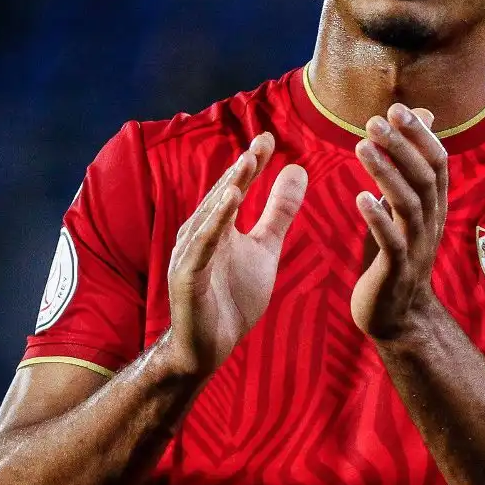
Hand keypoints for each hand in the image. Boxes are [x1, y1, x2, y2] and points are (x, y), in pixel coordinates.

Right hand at [162, 132, 307, 376]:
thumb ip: (279, 212)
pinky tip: (228, 203)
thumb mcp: (265, 249)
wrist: (208, 346)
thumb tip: (298, 170)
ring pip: (210, 215)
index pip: (237, 187)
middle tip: (261, 142)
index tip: (270, 138)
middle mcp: (199, 232)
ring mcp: (190, 253)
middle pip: (222, 195)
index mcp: (218, 225)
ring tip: (246, 164)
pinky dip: (213, 223)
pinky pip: (201, 245)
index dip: (253, 164)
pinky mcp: (186, 274)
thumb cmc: (232, 297)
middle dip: (242, 168)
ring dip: (227, 189)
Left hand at [351, 104, 444, 339]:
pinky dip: (379, 218)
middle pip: (424, 177)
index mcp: (434, 207)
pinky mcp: (396, 270)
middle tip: (375, 119)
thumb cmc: (396, 255)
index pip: (437, 163)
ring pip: (409, 204)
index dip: (420, 135)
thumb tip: (420, 120)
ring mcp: (416, 247)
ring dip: (386, 174)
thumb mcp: (405, 210)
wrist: (398, 315)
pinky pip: (392, 241)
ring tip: (362, 147)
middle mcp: (430, 223)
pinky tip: (361, 198)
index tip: (398, 108)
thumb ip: (409, 169)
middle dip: (402, 146)